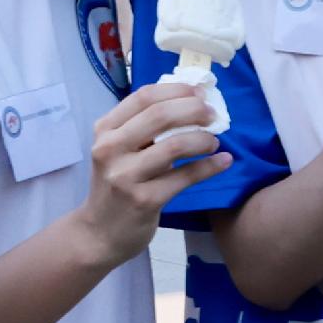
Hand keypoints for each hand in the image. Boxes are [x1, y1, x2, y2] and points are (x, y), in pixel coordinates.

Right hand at [82, 77, 230, 262]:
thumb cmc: (117, 183)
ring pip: (174, 146)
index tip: (200, 93)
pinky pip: (185, 177)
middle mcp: (110, 149)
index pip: (144, 97)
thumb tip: (191, 100)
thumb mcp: (119, 149)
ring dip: (203, 139)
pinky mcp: (144, 200)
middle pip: (160, 116)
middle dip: (194, 110)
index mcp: (105, 130)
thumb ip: (144, 126)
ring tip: (214, 142)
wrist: (98, 232)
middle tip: (213, 115)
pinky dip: (210, 166)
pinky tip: (224, 161)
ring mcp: (125, 176)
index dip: (177, 90)